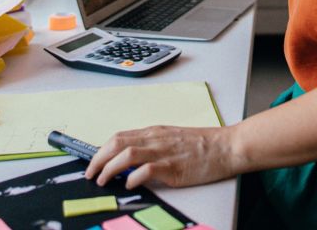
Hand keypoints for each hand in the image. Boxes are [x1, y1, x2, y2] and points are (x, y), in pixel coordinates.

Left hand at [84, 124, 239, 189]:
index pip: (119, 136)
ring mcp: (164, 152)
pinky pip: (146, 169)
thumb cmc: (204, 145)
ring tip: (102, 180)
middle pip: (117, 143)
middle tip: (89, 173)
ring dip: (109, 168)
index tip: (92, 162)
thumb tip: (132, 159)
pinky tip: (128, 184)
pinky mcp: (174, 167)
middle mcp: (156, 139)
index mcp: (155, 132)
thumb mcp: (173, 139)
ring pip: (127, 154)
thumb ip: (153, 146)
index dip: (101, 150)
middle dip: (98, 158)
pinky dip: (133, 177)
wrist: (227, 147)